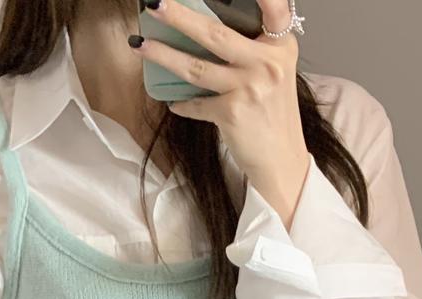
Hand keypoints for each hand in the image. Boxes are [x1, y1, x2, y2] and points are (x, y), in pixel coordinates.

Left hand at [131, 0, 311, 226]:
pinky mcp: (232, 113)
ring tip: (140, 45)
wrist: (281, 160)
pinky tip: (173, 101)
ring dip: (163, 55)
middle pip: (216, 34)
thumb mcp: (274, 73)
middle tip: (155, 4)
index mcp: (280, 48)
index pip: (277, 11)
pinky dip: (182, 104)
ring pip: (196, 67)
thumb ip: (253, 50)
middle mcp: (266, 64)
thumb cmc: (273, 114)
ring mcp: (248, 88)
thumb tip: (206, 30)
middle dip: (180, 17)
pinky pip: (196, 103)